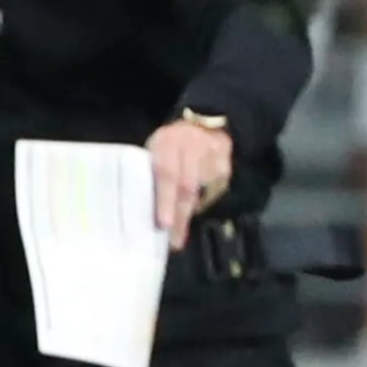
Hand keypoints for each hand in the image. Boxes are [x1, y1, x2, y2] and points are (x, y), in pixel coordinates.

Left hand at [151, 114, 235, 240]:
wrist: (204, 126)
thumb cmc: (169, 144)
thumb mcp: (155, 149)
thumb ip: (151, 171)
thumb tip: (140, 206)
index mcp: (167, 142)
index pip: (167, 174)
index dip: (165, 200)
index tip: (163, 224)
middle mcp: (192, 148)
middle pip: (187, 188)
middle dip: (179, 216)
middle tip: (172, 240)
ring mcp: (212, 157)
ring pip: (202, 193)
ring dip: (188, 215)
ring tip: (177, 235)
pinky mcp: (226, 167)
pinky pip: (214, 192)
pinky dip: (201, 206)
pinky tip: (190, 216)